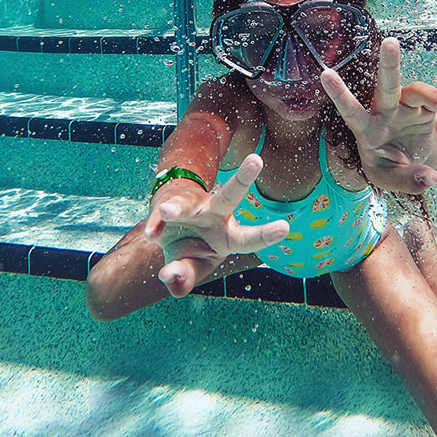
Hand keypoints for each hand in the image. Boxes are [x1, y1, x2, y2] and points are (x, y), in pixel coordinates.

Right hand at [143, 153, 288, 296]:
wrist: (167, 230)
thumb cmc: (190, 250)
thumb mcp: (190, 268)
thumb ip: (184, 276)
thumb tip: (171, 276)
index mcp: (229, 236)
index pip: (249, 238)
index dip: (266, 234)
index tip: (285, 228)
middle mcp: (214, 215)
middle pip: (230, 196)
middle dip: (243, 179)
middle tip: (256, 160)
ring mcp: (191, 207)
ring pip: (186, 202)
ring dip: (176, 207)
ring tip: (166, 212)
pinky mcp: (167, 204)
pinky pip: (159, 217)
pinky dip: (154, 225)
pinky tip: (152, 234)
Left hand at [320, 36, 436, 193]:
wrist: (410, 160)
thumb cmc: (391, 167)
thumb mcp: (392, 179)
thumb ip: (409, 181)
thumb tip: (433, 180)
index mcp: (366, 129)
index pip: (351, 110)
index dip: (339, 94)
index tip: (325, 73)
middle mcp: (384, 112)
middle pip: (386, 86)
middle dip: (388, 64)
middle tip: (390, 41)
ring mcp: (405, 107)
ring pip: (416, 90)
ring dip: (433, 94)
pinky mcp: (424, 107)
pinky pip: (435, 101)